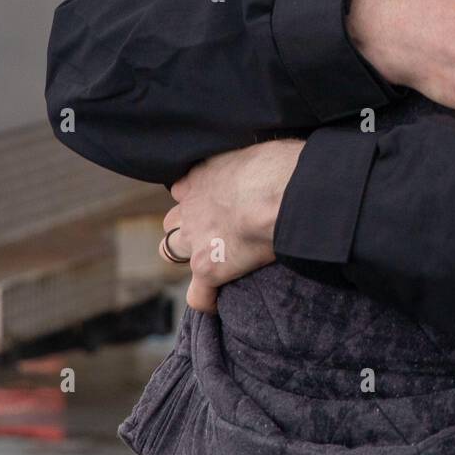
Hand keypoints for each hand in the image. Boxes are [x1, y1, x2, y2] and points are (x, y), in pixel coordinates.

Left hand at [161, 141, 304, 312]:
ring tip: (216, 263)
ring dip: (190, 256)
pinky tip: (221, 301)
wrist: (283, 193)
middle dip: (189, 227)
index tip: (221, 203)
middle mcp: (191, 208)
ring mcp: (196, 240)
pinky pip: (198, 295)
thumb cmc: (282, 166)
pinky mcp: (208, 269)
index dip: (201, 198)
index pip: (186, 190)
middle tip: (219, 232)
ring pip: (171, 252)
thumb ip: (252, 163)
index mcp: (202, 176)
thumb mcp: (261, 153)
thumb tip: (269, 165)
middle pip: (173, 221)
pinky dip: (207, 299)